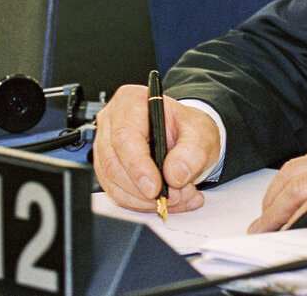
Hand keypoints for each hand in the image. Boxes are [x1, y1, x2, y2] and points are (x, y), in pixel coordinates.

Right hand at [93, 83, 221, 213]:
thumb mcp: (201, 133)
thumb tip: (174, 175)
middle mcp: (112, 122)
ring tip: (178, 199)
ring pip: (113, 182)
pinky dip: (142, 203)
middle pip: (114, 163)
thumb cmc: (189, 129)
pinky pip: (117, 192)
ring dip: (144, 200)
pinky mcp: (107, 168)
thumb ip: (192, 152)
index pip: (125, 137)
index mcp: (131, 102)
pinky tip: (167, 202)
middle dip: (144, 188)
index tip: (155, 188)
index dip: (138, 166)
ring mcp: (105, 146)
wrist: (187, 137)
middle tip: (175, 197)